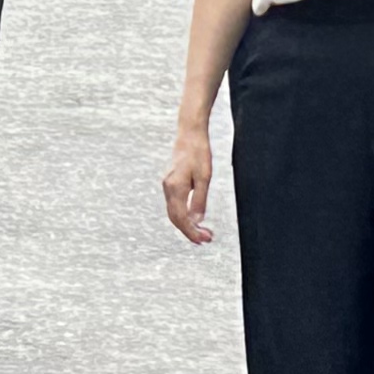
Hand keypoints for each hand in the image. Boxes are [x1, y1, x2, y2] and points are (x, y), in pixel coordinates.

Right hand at [163, 124, 215, 243]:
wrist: (190, 134)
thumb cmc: (199, 153)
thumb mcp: (204, 177)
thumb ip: (199, 199)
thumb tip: (197, 220)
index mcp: (175, 188)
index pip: (182, 218)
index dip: (192, 232)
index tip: (205, 239)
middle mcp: (168, 188)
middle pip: (175, 218)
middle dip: (189, 231)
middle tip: (206, 239)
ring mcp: (167, 185)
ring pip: (174, 212)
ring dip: (187, 224)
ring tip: (202, 232)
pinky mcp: (171, 183)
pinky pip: (174, 205)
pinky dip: (183, 215)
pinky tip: (194, 218)